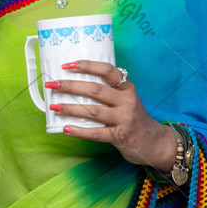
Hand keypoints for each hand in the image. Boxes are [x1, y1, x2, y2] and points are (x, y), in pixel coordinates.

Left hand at [44, 59, 176, 171]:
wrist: (153, 142)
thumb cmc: (134, 118)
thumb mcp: (127, 99)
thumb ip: (109, 91)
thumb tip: (75, 86)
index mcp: (127, 88)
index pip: (107, 70)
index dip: (86, 66)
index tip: (67, 65)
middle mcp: (126, 101)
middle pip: (95, 90)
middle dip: (71, 86)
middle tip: (53, 85)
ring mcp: (124, 119)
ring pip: (93, 111)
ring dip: (71, 108)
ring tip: (54, 106)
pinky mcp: (120, 136)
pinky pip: (96, 134)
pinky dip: (79, 131)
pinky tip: (66, 128)